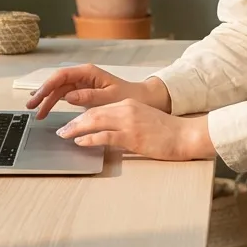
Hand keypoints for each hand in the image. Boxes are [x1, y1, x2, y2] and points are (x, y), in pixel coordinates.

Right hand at [24, 64, 170, 118]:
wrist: (141, 99)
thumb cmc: (128, 96)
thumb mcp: (110, 98)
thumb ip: (89, 96)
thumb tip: (69, 96)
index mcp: (88, 72)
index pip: (62, 76)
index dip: (47, 86)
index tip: (38, 97)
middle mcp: (83, 76)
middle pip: (57, 83)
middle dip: (43, 93)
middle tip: (31, 107)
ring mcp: (82, 84)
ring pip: (59, 90)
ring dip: (47, 100)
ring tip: (37, 113)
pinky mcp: (83, 92)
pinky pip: (64, 96)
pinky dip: (54, 102)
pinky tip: (45, 108)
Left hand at [55, 99, 214, 160]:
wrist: (185, 134)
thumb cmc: (167, 132)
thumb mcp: (143, 121)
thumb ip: (126, 124)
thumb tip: (107, 135)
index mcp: (129, 105)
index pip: (99, 109)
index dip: (82, 116)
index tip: (71, 124)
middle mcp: (126, 109)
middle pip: (93, 113)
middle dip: (74, 122)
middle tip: (61, 130)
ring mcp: (129, 122)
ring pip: (95, 121)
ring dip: (76, 129)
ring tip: (64, 135)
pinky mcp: (132, 136)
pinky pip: (105, 136)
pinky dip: (90, 138)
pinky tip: (80, 142)